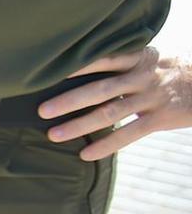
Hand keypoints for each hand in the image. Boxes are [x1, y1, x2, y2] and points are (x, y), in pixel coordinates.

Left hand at [41, 47, 191, 159]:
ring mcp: (152, 98)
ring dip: (80, 125)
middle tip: (42, 111)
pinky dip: (106, 145)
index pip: (104, 59)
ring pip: (111, 112)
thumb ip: (123, 63)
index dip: (78, 65)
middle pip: (101, 88)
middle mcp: (143, 76)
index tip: (51, 72)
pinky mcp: (161, 118)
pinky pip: (130, 133)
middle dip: (70, 100)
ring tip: (53, 135)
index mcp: (139, 58)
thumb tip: (81, 68)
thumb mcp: (151, 59)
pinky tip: (86, 154)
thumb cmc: (171, 72)